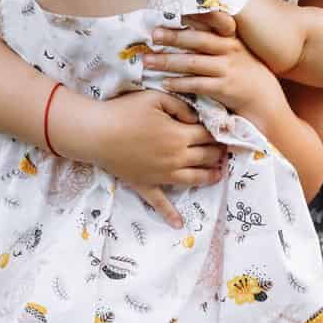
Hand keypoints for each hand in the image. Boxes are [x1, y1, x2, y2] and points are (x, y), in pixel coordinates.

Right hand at [62, 89, 224, 227]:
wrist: (97, 133)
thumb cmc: (125, 112)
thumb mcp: (156, 98)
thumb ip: (181, 107)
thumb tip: (196, 119)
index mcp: (179, 135)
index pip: (208, 135)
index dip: (218, 133)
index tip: (225, 132)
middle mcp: (176, 158)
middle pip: (206, 157)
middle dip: (219, 153)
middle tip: (225, 150)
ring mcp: (162, 175)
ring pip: (194, 179)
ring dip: (209, 177)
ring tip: (218, 175)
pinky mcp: (146, 185)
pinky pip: (160, 203)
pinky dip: (170, 214)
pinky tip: (179, 224)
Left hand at [145, 16, 286, 125]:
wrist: (269, 103)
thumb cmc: (251, 77)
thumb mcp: (242, 53)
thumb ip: (222, 42)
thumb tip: (196, 29)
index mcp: (233, 39)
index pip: (212, 22)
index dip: (192, 16)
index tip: (171, 11)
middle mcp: (231, 51)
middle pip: (197, 40)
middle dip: (173, 36)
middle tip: (153, 34)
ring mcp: (228, 69)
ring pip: (192, 63)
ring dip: (168, 62)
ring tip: (148, 61)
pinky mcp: (225, 89)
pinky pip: (197, 84)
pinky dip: (179, 84)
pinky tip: (165, 83)